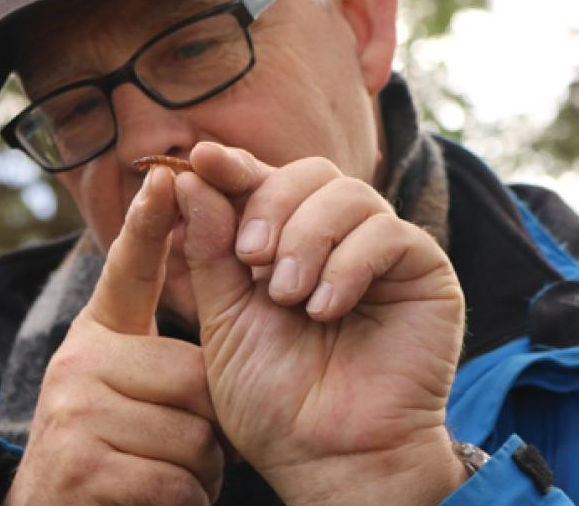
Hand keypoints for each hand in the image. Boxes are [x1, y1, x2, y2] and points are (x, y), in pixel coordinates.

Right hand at [5, 166, 224, 505]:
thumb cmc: (111, 450)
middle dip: (209, 426)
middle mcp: (77, 359)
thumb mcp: (127, 389)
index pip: (127, 271)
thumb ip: (161, 353)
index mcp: (95, 334)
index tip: (165, 177)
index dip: (148, 224)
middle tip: (183, 447)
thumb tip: (214, 305)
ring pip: (193, 436)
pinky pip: (177, 482)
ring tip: (163, 474)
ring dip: (198, 471)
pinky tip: (152, 499)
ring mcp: (73, 410)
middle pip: (196, 377)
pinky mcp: (80, 464)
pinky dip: (184, 501)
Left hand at [175, 143, 466, 504]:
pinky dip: (347, 265)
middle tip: (251, 259)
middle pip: (310, 172)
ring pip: (348, 194)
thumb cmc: (271, 397)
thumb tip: (191, 176)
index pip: (264, 181)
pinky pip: (387, 234)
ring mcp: (379, 252)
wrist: (323, 457)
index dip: (234, 165)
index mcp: (285, 244)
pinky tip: (324, 309)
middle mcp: (334, 240)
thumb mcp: (224, 317)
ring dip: (307, 238)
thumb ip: (210, 248)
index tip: (201, 157)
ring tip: (286, 297)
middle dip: (270, 204)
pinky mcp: (423, 271)